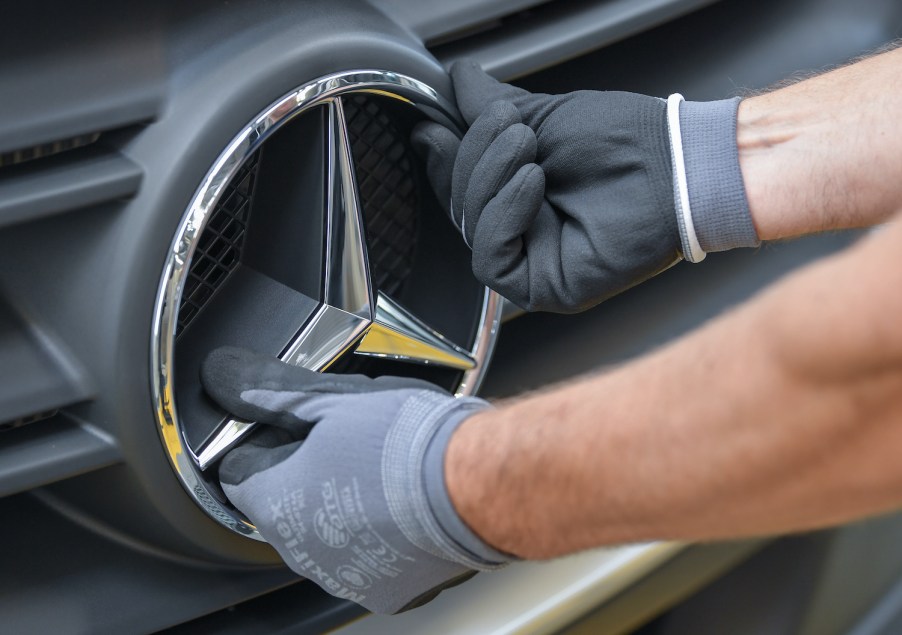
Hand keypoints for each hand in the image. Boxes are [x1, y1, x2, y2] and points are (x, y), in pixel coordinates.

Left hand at [200, 347, 506, 614]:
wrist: (476, 483)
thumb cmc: (407, 442)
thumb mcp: (331, 402)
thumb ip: (271, 395)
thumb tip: (224, 379)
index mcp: (276, 501)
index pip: (240, 473)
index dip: (266, 443)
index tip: (297, 431)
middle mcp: (300, 550)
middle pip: (283, 507)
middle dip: (305, 477)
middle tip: (349, 446)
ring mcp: (343, 575)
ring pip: (325, 536)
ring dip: (341, 510)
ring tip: (381, 475)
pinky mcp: (385, 591)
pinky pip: (366, 561)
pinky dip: (376, 539)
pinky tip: (400, 509)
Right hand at [412, 60, 682, 312]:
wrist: (676, 165)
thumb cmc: (627, 143)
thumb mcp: (544, 116)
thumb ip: (493, 108)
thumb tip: (458, 82)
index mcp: (520, 197)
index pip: (461, 186)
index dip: (444, 159)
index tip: (433, 127)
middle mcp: (524, 232)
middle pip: (460, 206)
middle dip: (475, 158)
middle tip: (511, 127)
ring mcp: (532, 262)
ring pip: (470, 231)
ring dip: (490, 178)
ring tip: (526, 145)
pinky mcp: (543, 287)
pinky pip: (491, 261)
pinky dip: (502, 215)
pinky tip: (532, 181)